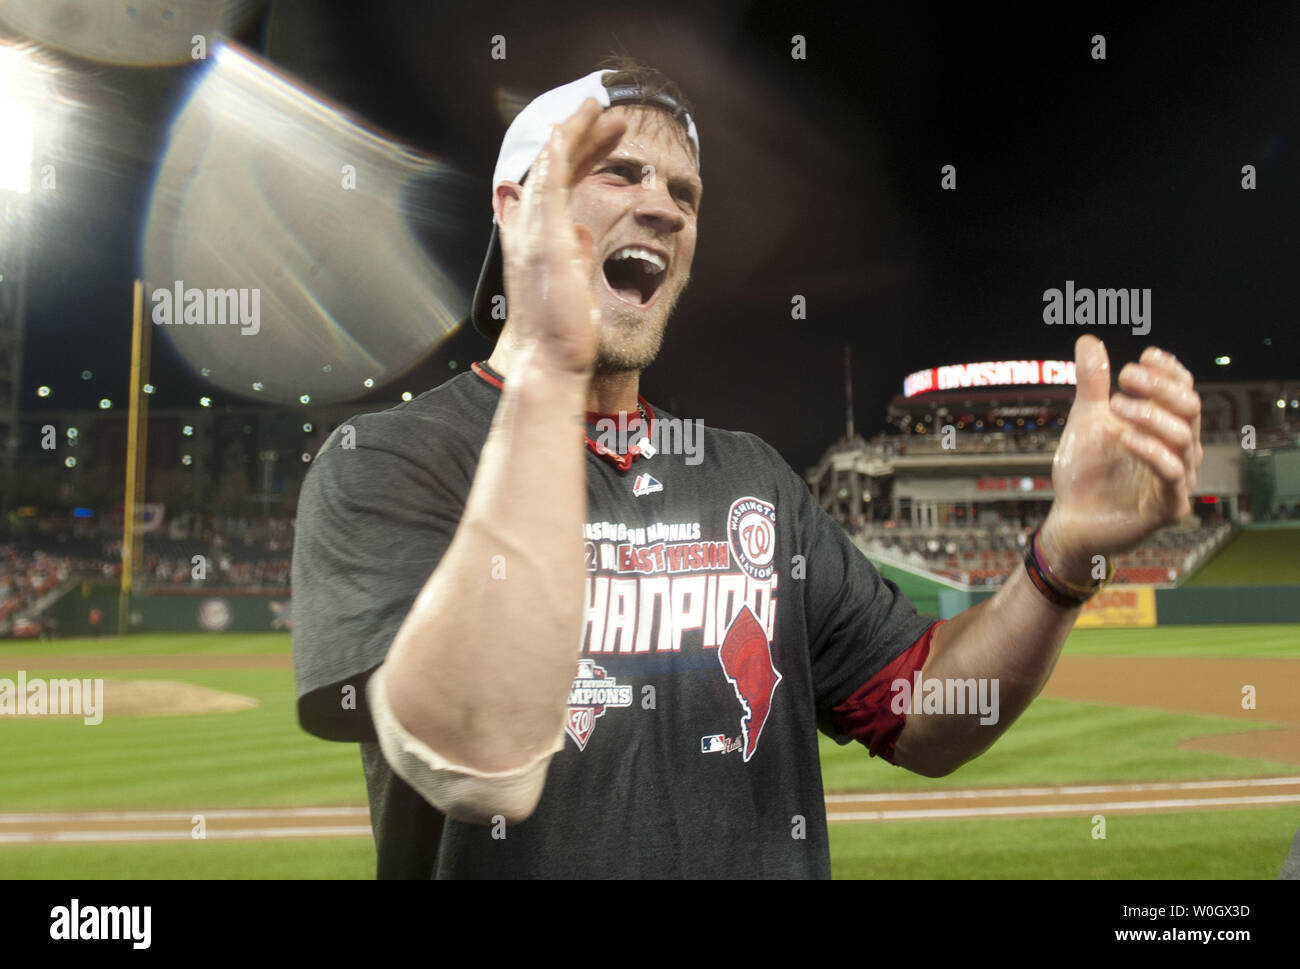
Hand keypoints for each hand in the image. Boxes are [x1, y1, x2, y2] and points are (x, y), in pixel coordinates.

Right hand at [495, 98, 626, 376]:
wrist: (550, 360)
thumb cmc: (563, 334)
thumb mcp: (576, 285)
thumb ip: (577, 254)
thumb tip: (585, 231)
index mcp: (537, 242)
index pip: (558, 189)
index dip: (581, 162)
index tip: (607, 144)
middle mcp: (527, 230)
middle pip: (553, 171)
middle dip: (582, 140)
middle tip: (610, 118)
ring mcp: (531, 230)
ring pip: (550, 165)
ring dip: (575, 133)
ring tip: (600, 108)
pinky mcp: (542, 235)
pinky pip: (548, 179)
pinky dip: (561, 148)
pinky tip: (575, 126)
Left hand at [1044, 336, 1202, 574]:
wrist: (1070, 519)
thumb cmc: (1084, 471)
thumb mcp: (1086, 420)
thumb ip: (1093, 383)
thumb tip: (1088, 339)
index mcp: (1165, 426)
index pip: (1184, 390)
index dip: (1170, 371)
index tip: (1145, 356)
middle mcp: (1179, 450)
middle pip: (1191, 408)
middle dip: (1160, 387)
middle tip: (1125, 376)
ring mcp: (1177, 478)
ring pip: (1185, 438)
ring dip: (1151, 416)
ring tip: (1116, 404)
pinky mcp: (1168, 507)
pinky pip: (1172, 475)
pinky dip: (1151, 452)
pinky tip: (1126, 438)